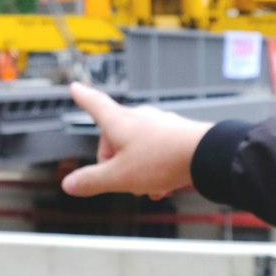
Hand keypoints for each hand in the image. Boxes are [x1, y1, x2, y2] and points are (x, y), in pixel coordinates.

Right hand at [61, 82, 212, 199]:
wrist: (206, 155)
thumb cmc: (162, 160)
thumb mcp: (119, 177)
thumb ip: (92, 181)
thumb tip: (70, 184)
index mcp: (119, 122)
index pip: (95, 105)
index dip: (83, 98)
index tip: (76, 88)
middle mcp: (138, 118)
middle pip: (115, 137)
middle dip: (115, 162)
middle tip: (122, 181)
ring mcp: (159, 123)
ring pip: (137, 147)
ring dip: (137, 169)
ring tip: (148, 187)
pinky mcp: (176, 133)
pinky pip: (157, 151)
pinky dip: (155, 168)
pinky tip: (164, 185)